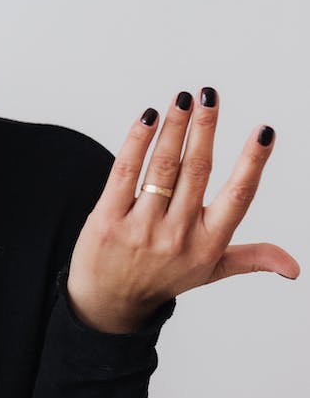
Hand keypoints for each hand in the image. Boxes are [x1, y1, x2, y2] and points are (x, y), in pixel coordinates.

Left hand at [67, 88, 299, 332]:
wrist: (109, 303)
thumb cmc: (164, 277)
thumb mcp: (210, 271)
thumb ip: (252, 259)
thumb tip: (295, 269)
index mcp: (208, 243)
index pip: (238, 197)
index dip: (253, 164)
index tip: (264, 133)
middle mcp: (176, 236)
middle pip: (196, 171)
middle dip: (205, 129)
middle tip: (210, 95)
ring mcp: (140, 229)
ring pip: (163, 168)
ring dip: (174, 128)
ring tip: (183, 99)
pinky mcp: (108, 220)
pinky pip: (125, 172)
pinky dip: (137, 141)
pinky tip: (149, 117)